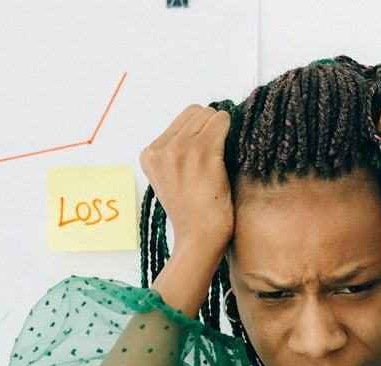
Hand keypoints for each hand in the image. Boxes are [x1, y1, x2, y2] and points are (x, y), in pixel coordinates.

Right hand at [138, 105, 233, 256]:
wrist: (198, 238)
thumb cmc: (192, 212)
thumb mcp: (169, 179)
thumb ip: (174, 152)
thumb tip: (203, 121)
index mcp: (149, 155)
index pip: (181, 119)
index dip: (199, 131)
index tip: (205, 152)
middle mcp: (160, 149)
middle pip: (196, 112)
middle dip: (210, 127)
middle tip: (216, 154)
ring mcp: (179, 149)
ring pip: (210, 114)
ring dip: (221, 131)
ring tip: (221, 158)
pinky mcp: (202, 152)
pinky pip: (222, 121)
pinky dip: (231, 131)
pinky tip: (229, 154)